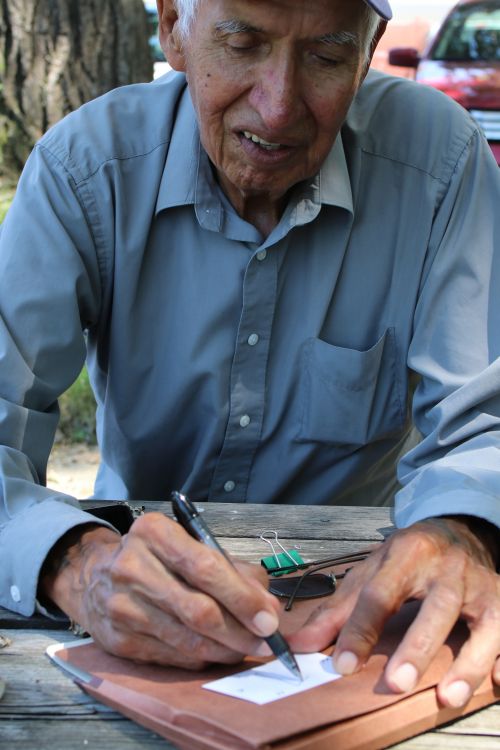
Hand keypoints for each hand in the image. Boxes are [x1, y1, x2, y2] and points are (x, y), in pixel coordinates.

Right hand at [40, 513, 279, 668]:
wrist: (93, 577)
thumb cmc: (155, 558)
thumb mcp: (188, 544)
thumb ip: (230, 569)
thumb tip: (268, 606)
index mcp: (154, 532)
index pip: (205, 567)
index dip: (242, 597)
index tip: (269, 617)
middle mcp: (133, 566)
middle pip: (198, 609)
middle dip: (240, 630)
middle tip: (267, 641)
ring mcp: (122, 606)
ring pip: (187, 638)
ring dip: (226, 649)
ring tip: (248, 648)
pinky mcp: (118, 640)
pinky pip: (172, 656)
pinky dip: (202, 658)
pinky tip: (218, 653)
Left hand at [288, 516, 499, 707]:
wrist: (456, 530)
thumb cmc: (409, 556)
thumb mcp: (372, 570)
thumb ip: (339, 609)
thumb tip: (302, 644)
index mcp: (408, 554)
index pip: (380, 593)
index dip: (360, 629)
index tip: (342, 664)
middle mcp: (447, 568)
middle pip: (436, 606)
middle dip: (417, 645)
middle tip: (396, 682)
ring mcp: (479, 585)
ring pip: (482, 622)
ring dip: (467, 661)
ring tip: (447, 697)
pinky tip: (499, 680)